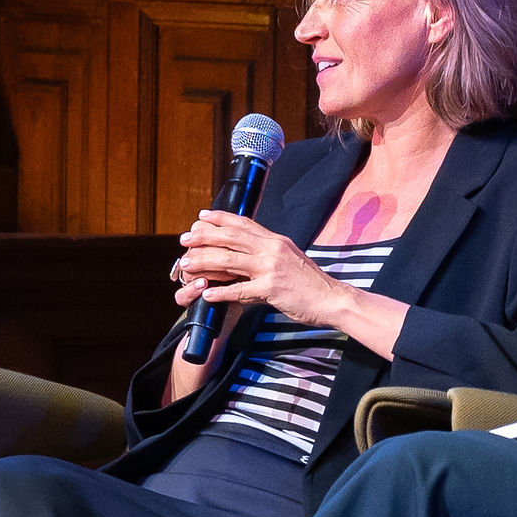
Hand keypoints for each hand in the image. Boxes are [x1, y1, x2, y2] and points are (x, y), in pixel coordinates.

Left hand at [174, 209, 348, 326]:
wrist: (332, 299)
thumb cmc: (310, 282)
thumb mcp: (290, 258)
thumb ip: (269, 251)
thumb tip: (248, 248)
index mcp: (275, 240)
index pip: (243, 223)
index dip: (220, 218)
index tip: (201, 217)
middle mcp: (272, 250)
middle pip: (231, 237)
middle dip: (204, 236)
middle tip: (184, 239)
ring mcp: (271, 269)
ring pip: (229, 261)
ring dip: (203, 262)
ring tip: (185, 265)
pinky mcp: (272, 289)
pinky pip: (240, 290)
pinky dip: (221, 292)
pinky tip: (206, 294)